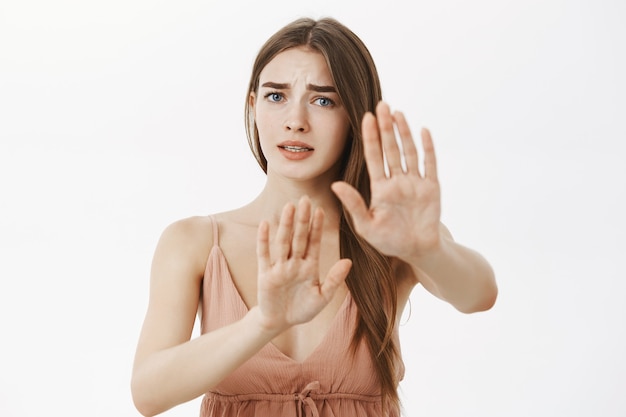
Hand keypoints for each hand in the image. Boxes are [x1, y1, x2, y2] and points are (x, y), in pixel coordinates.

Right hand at [256, 196, 351, 332]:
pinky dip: (264, 239)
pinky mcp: (265, 274)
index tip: (320, 210)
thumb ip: (334, 279)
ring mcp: (279, 267)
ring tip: (289, 206)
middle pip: (299, 237)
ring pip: (283, 242)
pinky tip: (266, 224)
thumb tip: (348, 261)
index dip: (316, 227)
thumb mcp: (322, 297)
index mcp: (309, 266)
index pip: (313, 242)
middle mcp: (294, 262)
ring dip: (286, 225)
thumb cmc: (302, 310)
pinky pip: (264, 254)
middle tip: (305, 199)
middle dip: (302, 219)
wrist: (280, 322)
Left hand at [331, 101, 441, 260]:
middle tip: (381, 105)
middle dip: (386, 127)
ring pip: (408, 152)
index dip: (370, 138)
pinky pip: (429, 164)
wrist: (418, 251)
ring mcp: (415, 182)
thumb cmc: (389, 241)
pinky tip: (423, 130)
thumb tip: (335, 184)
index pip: (374, 157)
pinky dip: (427, 147)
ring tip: (397, 113)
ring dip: (404, 132)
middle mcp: (397, 181)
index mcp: (380, 188)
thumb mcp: (366, 226)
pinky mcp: (431, 187)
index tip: (365, 118)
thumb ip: (353, 204)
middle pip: (390, 149)